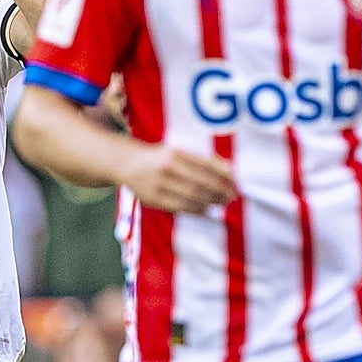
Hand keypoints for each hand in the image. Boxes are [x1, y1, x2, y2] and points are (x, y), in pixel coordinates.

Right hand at [121, 143, 235, 214]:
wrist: (126, 164)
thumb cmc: (158, 158)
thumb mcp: (177, 151)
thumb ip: (201, 159)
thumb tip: (229, 169)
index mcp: (174, 153)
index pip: (205, 166)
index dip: (223, 176)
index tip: (235, 182)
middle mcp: (166, 168)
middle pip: (201, 183)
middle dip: (220, 191)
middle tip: (232, 196)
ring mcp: (158, 185)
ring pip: (192, 197)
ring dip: (211, 202)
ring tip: (222, 203)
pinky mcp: (153, 199)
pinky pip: (180, 207)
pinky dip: (196, 210)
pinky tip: (207, 209)